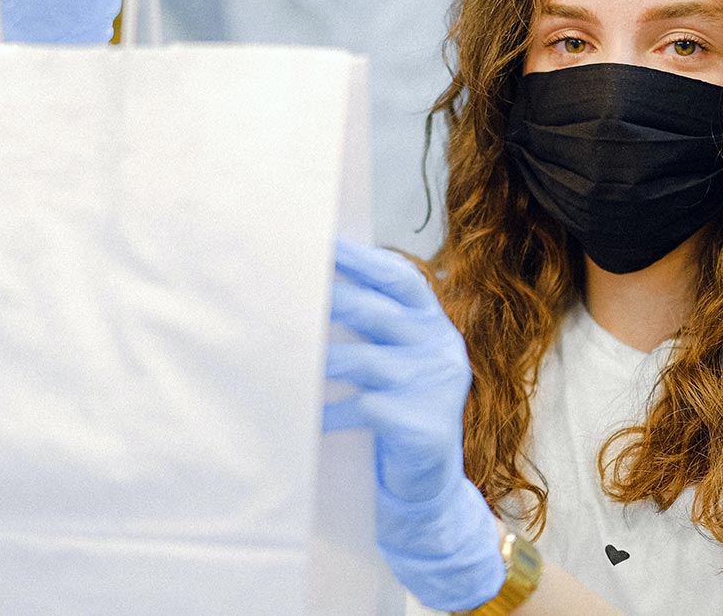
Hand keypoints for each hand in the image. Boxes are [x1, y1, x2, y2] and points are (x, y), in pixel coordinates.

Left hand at [325, 239, 504, 611]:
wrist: (431, 480)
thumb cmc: (402, 407)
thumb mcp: (400, 358)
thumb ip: (376, 323)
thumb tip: (318, 283)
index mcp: (436, 325)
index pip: (402, 280)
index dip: (363, 260)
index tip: (324, 241)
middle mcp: (441, 348)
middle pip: (380, 313)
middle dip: (333, 299)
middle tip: (291, 286)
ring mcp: (434, 387)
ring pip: (365, 361)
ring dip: (319, 358)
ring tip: (282, 352)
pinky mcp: (420, 425)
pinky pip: (361, 410)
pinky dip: (328, 412)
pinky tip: (304, 416)